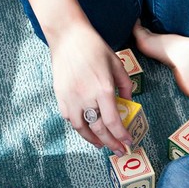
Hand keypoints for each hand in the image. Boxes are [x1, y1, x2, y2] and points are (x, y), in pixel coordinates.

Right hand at [50, 24, 133, 154]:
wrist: (68, 37)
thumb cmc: (95, 48)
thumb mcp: (117, 64)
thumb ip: (125, 86)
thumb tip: (128, 104)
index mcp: (103, 89)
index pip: (113, 122)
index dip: (121, 136)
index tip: (128, 143)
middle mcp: (86, 97)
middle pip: (99, 130)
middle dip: (111, 143)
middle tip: (119, 150)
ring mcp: (71, 99)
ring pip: (82, 129)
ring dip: (93, 140)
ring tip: (102, 144)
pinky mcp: (60, 97)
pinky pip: (70, 119)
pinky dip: (80, 127)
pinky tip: (87, 129)